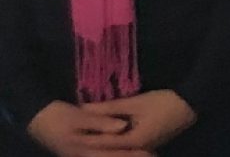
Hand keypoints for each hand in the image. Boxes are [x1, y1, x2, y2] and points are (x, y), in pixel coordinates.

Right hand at [26, 100, 149, 156]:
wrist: (36, 120)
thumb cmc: (56, 116)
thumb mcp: (77, 117)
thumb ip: (100, 122)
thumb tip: (122, 127)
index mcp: (85, 150)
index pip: (114, 154)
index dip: (133, 154)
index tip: (151, 153)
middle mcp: (84, 156)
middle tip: (153, 156)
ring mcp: (81, 156)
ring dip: (124, 156)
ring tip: (147, 155)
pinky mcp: (81, 152)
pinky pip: (99, 156)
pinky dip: (113, 154)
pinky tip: (126, 151)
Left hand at [80, 90, 194, 151]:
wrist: (192, 104)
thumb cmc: (165, 102)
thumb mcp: (136, 103)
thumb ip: (110, 107)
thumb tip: (85, 108)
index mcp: (133, 141)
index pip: (102, 144)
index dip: (86, 139)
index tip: (70, 135)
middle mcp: (138, 149)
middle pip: (109, 150)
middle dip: (92, 145)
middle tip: (74, 139)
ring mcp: (144, 147)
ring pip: (118, 149)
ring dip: (103, 144)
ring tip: (85, 138)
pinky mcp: (149, 142)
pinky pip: (126, 146)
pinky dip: (114, 142)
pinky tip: (106, 135)